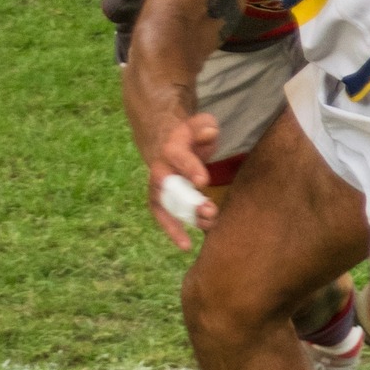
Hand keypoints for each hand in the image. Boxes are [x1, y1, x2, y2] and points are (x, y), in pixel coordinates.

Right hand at [148, 114, 220, 249]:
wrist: (169, 144)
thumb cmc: (192, 136)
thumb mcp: (200, 124)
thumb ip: (205, 127)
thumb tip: (210, 133)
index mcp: (172, 148)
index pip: (179, 157)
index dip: (189, 168)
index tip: (203, 181)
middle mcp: (161, 169)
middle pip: (171, 187)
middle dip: (189, 201)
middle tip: (210, 211)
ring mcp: (158, 187)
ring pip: (169, 205)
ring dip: (187, 217)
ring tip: (209, 225)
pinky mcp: (160, 201)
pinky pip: (164, 217)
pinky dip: (173, 231)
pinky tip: (186, 245)